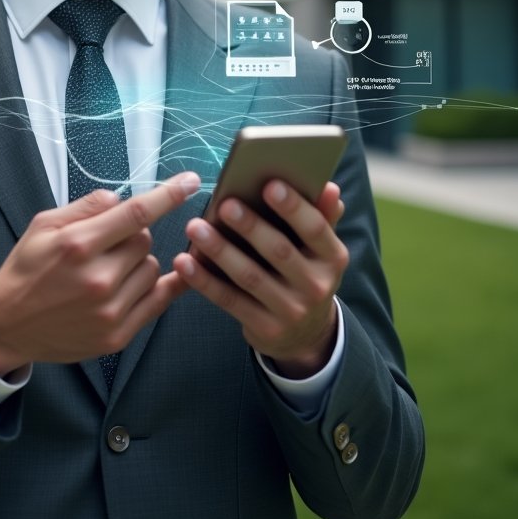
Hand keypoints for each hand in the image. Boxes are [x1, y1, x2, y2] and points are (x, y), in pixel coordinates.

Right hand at [0, 171, 199, 376]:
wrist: (7, 325)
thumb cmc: (25, 269)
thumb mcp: (43, 226)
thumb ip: (85, 207)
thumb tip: (120, 198)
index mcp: (78, 245)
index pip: (135, 213)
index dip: (168, 194)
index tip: (191, 181)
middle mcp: (98, 279)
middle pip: (145, 240)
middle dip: (133, 234)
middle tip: (108, 242)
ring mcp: (110, 311)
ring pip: (152, 268)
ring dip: (139, 262)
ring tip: (110, 269)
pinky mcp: (118, 335)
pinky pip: (158, 301)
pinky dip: (162, 285)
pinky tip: (166, 277)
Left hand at [174, 180, 348, 377]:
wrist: (306, 334)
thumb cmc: (305, 271)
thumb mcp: (319, 248)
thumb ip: (321, 216)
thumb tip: (328, 187)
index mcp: (332, 257)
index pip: (316, 229)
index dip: (294, 207)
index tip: (270, 184)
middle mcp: (316, 285)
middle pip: (279, 251)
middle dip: (251, 226)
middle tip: (225, 205)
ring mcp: (290, 310)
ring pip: (250, 277)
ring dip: (220, 251)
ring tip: (195, 227)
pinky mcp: (265, 328)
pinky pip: (230, 300)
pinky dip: (204, 281)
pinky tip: (185, 262)